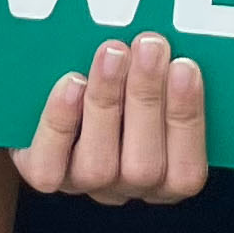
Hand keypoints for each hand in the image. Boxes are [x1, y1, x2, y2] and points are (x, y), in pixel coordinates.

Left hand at [14, 35, 207, 202]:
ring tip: (112, 53)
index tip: (185, 66)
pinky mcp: (45, 174)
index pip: (186, 172)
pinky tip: (72, 84)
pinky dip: (60, 123)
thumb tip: (178, 44)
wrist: (56, 103)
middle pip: (143, 167)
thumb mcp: (157, 84)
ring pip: (98, 165)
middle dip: (147, 99)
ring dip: (107, 102)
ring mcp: (85, 184)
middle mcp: (128, 188)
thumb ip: (170, 75)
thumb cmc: (126, 84)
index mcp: (167, 178)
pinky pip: (50, 165)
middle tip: (149, 46)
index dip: (188, 120)